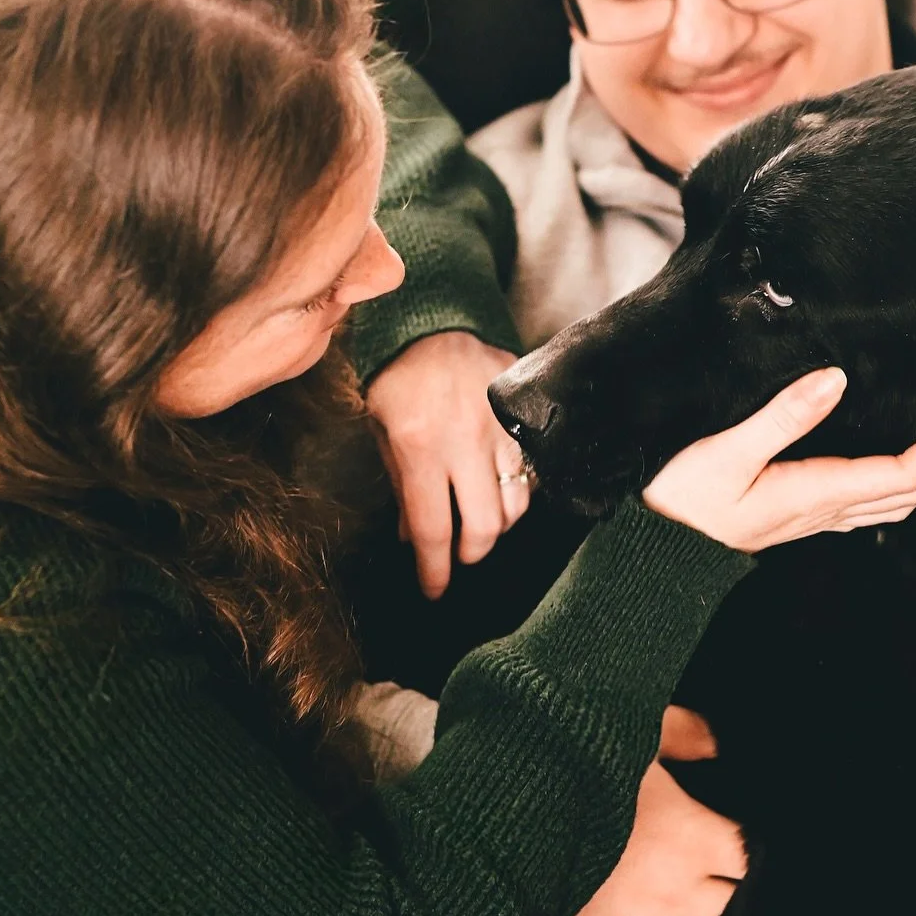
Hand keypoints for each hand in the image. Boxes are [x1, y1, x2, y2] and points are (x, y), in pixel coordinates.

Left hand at [365, 332, 527, 598]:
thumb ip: (401, 488)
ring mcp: (501, 430)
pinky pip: (533, 472)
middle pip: (484, 528)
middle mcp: (464, 444)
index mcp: (420, 448)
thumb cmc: (399, 379)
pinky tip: (502, 489)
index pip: (432, 530)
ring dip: (497, 524)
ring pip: (515, 505)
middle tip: (459, 554)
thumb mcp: (383, 431)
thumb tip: (411, 538)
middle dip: (472, 553)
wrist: (436, 324)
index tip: (434, 591)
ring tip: (480, 521)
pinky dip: (519, 491)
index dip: (435, 570)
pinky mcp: (524, 419)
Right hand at [558, 705, 739, 915]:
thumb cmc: (567, 770)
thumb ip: (683, 733)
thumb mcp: (632, 731)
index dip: (752, 849)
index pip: (748, 855)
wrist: (498, 820)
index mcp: (689, 836)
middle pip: (728, 903)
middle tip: (739, 890)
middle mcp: (673, 889)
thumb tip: (717, 742)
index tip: (751, 844)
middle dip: (733, 893)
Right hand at [643, 367, 915, 554]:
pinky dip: (890, 489)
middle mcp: (818, 513)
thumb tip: (836, 379)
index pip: (898, 476)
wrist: (646, 547)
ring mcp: (808, 521)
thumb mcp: (724, 450)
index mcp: (811, 494)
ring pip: (887, 508)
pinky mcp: (793, 519)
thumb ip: (782, 416)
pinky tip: (888, 469)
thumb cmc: (676, 495)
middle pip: (905, 496)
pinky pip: (861, 510)